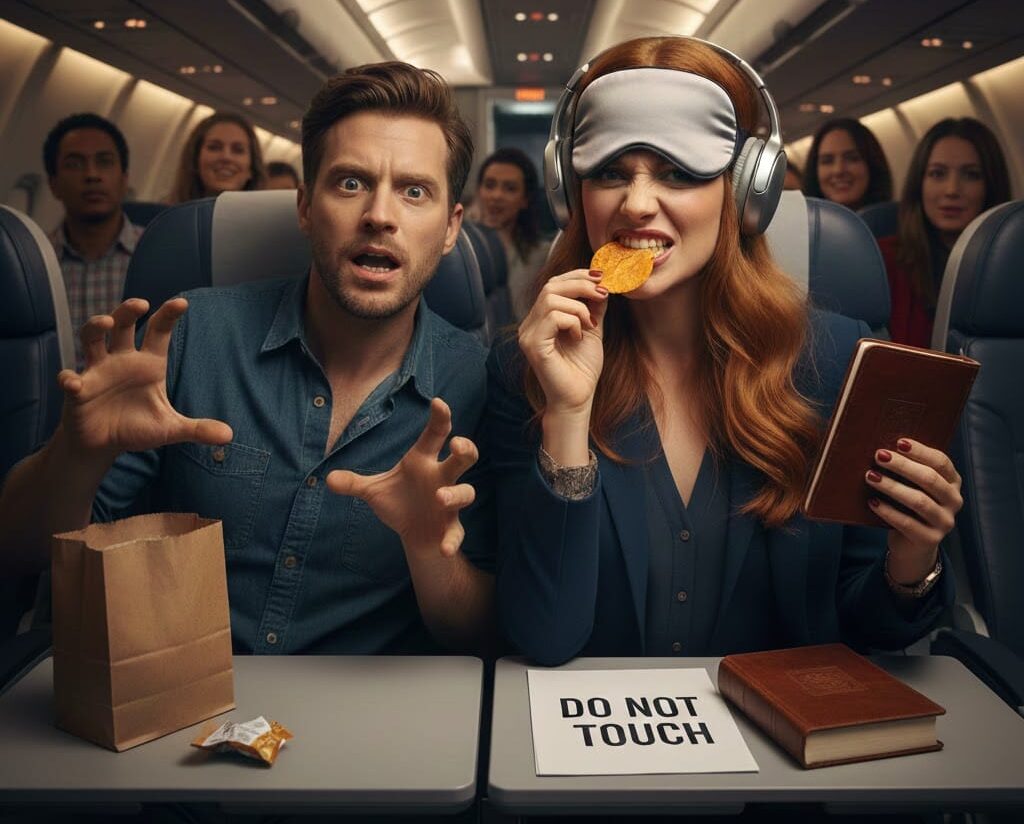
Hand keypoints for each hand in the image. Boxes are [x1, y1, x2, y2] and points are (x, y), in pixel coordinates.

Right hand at [57, 298, 232, 456]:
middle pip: (123, 325)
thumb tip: (229, 435)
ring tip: (107, 323)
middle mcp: (121, 360)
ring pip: (92, 338)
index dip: (168, 315)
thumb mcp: (170, 429)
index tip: (182, 303)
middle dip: (128, 311)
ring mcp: (97, 372)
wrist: (103, 445)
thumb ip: (197, 429)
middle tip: (141, 304)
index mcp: (148, 364)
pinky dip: (69, 379)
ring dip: (96, 327)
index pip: (159, 332)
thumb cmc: (137, 428)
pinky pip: (69, 378)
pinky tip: (74, 384)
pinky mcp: (77, 390)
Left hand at [325, 398, 477, 556]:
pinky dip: (452, 540)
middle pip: (463, 458)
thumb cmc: (399, 503)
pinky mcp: (450, 527)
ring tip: (440, 498)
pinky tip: (444, 548)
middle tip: (457, 444)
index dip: (440, 418)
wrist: (414, 535)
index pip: (435, 435)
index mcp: (422, 462)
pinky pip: (456, 532)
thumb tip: (328, 479)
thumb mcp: (373, 491)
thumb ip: (354, 483)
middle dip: (466, 449)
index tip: (438, 403)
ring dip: (455, 494)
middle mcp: (441, 478)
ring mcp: (449, 503)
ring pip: (466, 492)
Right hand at [517, 269, 608, 415]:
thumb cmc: (583, 368)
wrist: (578, 399)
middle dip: (581, 284)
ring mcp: (528, 334)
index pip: (554, 283)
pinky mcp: (532, 345)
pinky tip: (579, 336)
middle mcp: (530, 324)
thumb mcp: (592, 328)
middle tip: (603, 294)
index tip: (602, 279)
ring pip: (551, 298)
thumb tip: (601, 282)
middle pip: (551, 285)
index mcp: (541, 318)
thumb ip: (593, 306)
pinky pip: (552, 317)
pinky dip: (572, 321)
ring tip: (590, 324)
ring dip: (579, 307)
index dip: (578, 275)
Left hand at [864, 438, 962, 581]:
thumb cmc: (908, 506)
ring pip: (919, 501)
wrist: (911, 545)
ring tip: (870, 476)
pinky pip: (907, 523)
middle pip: (930, 479)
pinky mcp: (930, 540)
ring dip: (892, 487)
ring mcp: (944, 522)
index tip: (898, 442)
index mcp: (952, 482)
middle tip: (879, 456)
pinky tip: (872, 502)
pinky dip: (887, 511)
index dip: (920, 451)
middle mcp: (954, 501)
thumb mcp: (912, 487)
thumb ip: (907, 470)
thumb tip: (882, 449)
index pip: (941, 462)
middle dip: (903, 466)